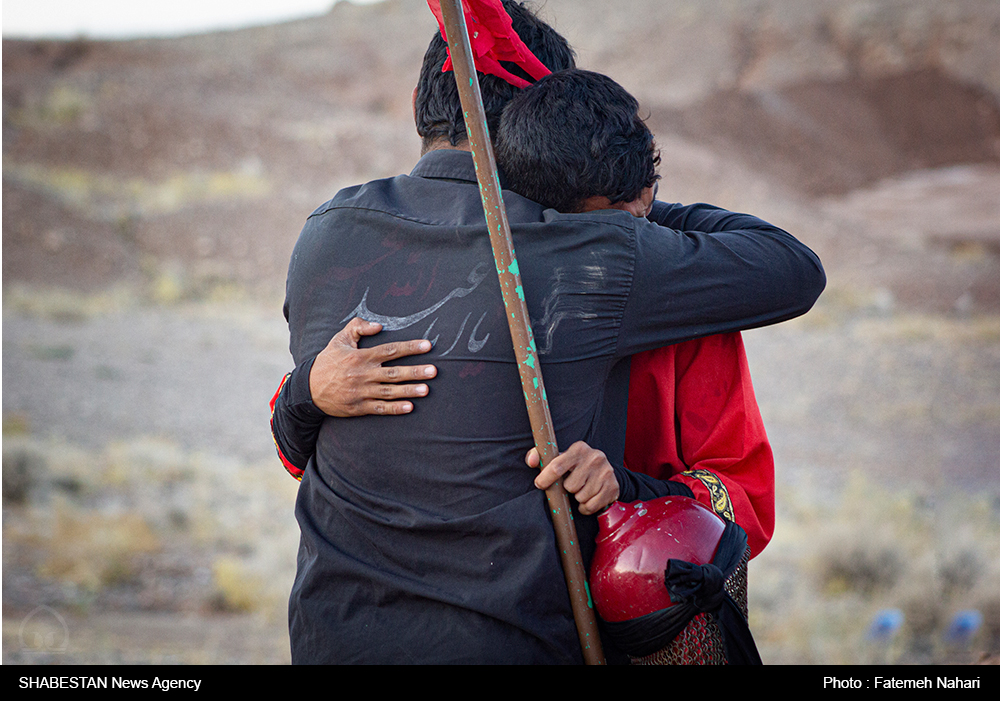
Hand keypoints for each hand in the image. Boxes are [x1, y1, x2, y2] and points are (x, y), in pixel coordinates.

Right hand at [309, 317, 436, 416]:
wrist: (308, 389)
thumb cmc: (328, 362)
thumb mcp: (339, 340)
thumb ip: (358, 327)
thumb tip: (379, 325)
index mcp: (361, 357)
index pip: (390, 350)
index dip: (410, 347)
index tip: (427, 346)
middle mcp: (363, 374)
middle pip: (394, 373)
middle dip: (415, 371)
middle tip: (434, 371)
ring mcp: (361, 392)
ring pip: (390, 392)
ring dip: (409, 391)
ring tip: (427, 389)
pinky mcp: (358, 407)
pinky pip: (380, 408)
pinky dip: (394, 409)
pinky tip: (409, 407)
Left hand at [526, 441, 619, 514]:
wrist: (605, 471)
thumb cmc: (575, 466)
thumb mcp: (559, 457)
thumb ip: (540, 457)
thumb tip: (532, 461)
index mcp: (579, 448)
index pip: (557, 466)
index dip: (546, 479)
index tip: (540, 484)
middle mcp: (595, 458)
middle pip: (570, 486)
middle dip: (568, 488)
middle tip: (572, 483)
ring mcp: (606, 473)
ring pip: (581, 497)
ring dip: (578, 498)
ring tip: (582, 489)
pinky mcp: (613, 488)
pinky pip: (590, 506)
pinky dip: (585, 507)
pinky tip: (588, 498)